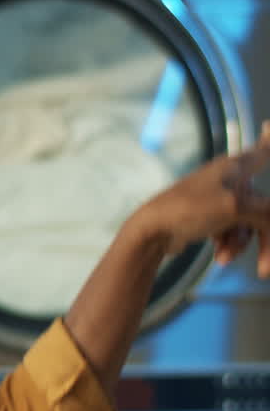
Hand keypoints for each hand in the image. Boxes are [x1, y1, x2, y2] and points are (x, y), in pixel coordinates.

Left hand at [130, 121, 269, 274]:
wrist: (152, 232)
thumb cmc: (189, 210)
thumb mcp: (234, 208)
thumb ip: (266, 211)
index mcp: (234, 168)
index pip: (262, 152)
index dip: (269, 141)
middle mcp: (229, 179)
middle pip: (264, 208)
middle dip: (265, 238)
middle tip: (265, 269)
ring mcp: (219, 199)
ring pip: (249, 224)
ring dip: (242, 244)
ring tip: (225, 259)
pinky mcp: (210, 217)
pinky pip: (233, 232)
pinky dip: (230, 245)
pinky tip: (220, 257)